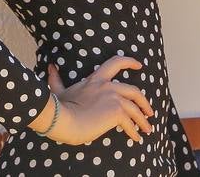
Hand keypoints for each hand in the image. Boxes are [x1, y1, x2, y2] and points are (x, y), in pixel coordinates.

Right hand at [34, 56, 155, 145]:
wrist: (62, 119)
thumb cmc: (59, 107)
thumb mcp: (59, 90)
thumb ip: (56, 78)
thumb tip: (51, 67)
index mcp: (96, 79)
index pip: (115, 63)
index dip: (129, 62)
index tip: (139, 65)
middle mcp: (108, 86)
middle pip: (135, 91)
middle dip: (144, 102)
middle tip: (149, 111)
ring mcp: (114, 98)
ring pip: (136, 108)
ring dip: (143, 120)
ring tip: (146, 129)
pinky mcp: (116, 112)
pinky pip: (130, 123)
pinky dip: (134, 131)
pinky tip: (135, 138)